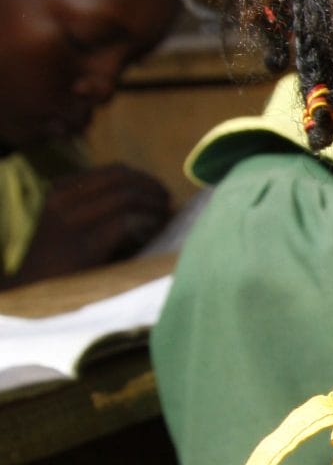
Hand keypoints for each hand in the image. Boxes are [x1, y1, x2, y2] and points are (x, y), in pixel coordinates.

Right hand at [12, 164, 171, 282]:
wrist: (33, 293)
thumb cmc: (63, 261)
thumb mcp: (74, 222)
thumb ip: (103, 205)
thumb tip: (155, 193)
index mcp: (62, 190)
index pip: (116, 172)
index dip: (146, 180)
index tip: (161, 194)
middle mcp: (63, 200)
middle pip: (124, 180)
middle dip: (154, 190)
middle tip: (168, 205)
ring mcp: (70, 223)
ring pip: (126, 197)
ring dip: (153, 207)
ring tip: (164, 220)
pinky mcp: (82, 247)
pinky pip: (124, 222)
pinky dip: (146, 224)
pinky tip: (153, 235)